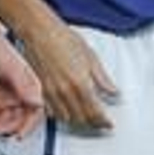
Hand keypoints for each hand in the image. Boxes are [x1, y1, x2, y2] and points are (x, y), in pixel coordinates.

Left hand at [0, 24, 44, 138]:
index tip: (20, 135)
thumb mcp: (12, 68)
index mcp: (29, 87)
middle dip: (10, 128)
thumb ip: (24, 86)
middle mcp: (18, 94)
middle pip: (19, 121)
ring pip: (6, 122)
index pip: (34, 112)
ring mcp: (4, 98)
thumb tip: (37, 103)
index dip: (29, 126)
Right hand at [20, 12, 116, 129]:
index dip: (104, 122)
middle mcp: (65, 91)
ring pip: (66, 119)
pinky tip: (67, 110)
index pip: (95, 113)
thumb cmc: (62, 37)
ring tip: (84, 117)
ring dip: (77, 121)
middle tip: (99, 122)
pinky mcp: (40, 91)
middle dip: (92, 123)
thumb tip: (113, 91)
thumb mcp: (90, 56)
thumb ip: (103, 78)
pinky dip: (61, 114)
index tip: (108, 123)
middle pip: (81, 119)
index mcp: (80, 83)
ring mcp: (51, 93)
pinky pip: (52, 112)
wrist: (39, 31)